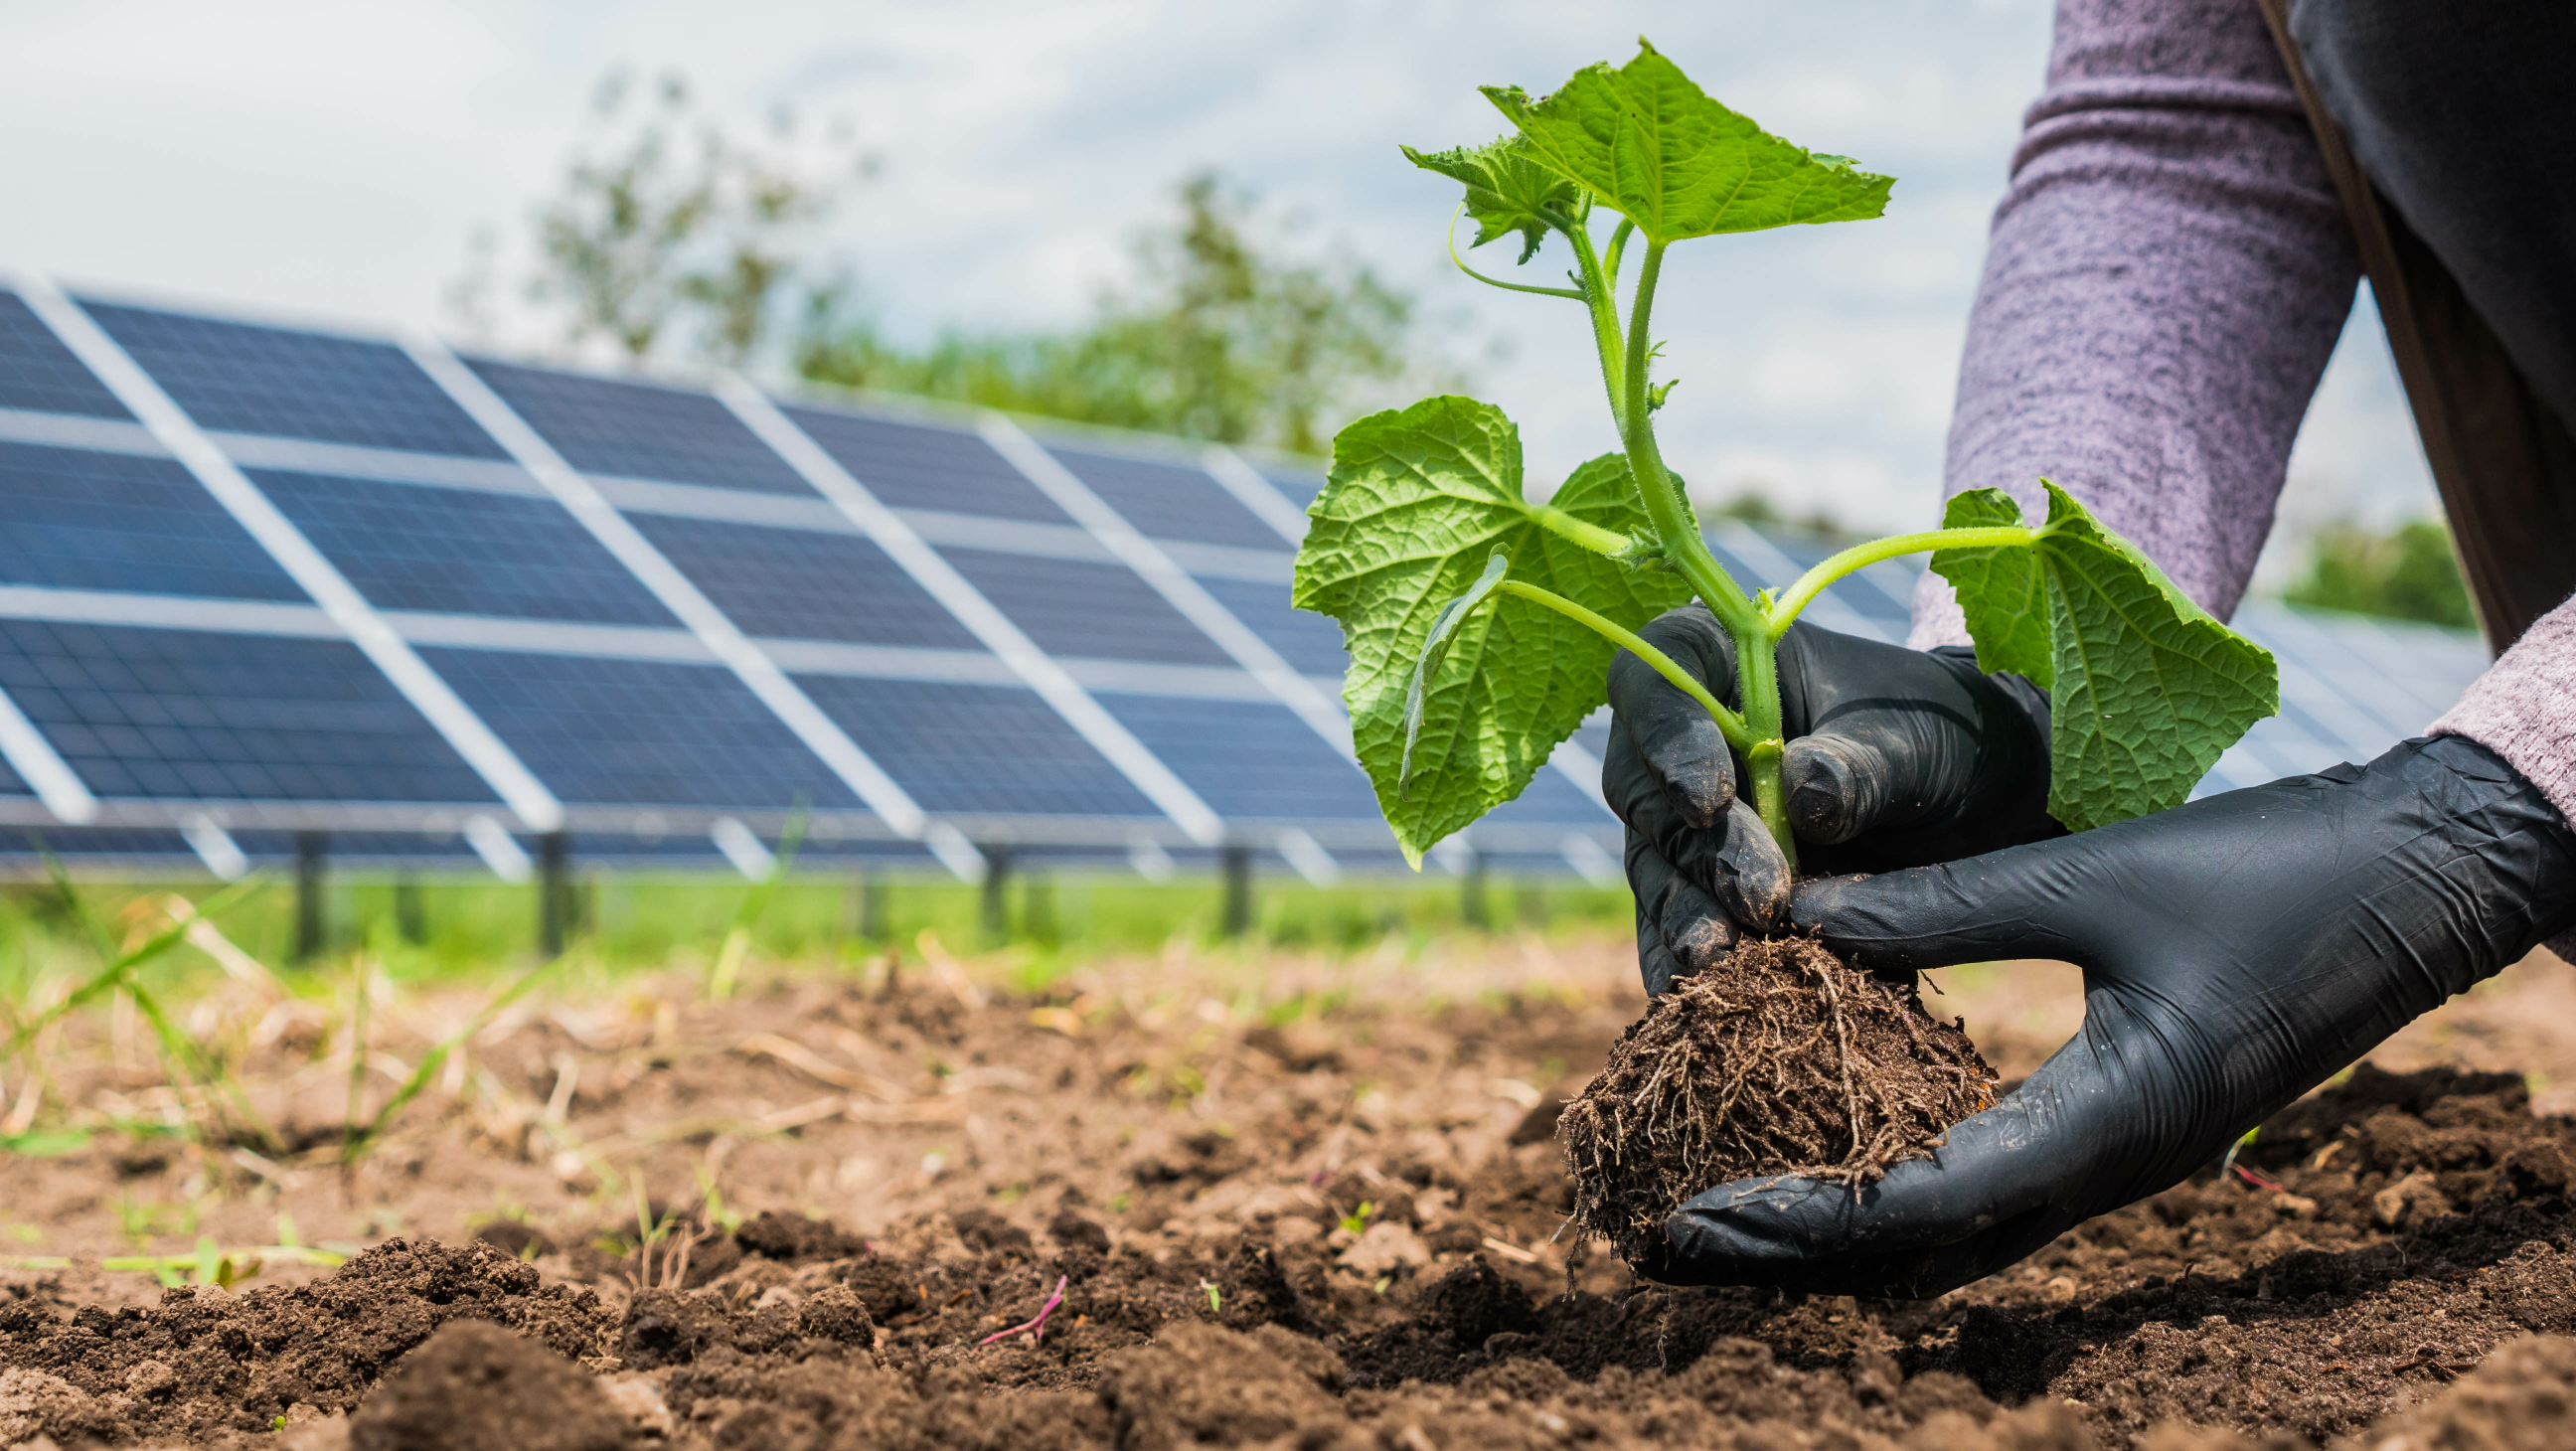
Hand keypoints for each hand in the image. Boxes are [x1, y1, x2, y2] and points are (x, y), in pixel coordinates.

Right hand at [1606, 607, 2059, 995]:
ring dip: (1685, 916)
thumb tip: (1803, 794)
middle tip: (1765, 898)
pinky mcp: (1703, 890)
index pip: (1657, 676)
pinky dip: (1684, 967)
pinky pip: (1674, 928)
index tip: (1711, 797)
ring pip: (1655, 866)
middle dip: (1700, 850)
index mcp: (1726, 662)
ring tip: (1723, 963)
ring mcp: (1686, 819)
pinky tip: (1698, 1006)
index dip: (1665, 735)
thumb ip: (1863, 764)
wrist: (1981, 804)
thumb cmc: (1948, 738)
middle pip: (1645, 787)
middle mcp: (1687, 738)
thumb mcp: (1921, 740)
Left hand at [1637, 735, 2575, 1297]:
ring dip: (1847, 1230)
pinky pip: (1995, 1186)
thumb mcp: (2091, 880)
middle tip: (1676, 1238)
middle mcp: (2108, 1169)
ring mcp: (2119, 1158)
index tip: (1695, 1215)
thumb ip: (1941, 907)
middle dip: (1800, 1250)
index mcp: (2109, 1127)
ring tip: (1731, 1211)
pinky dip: (1903, 1186)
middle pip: (1925, 1249)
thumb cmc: (2267, 874)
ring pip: (1958, 1230)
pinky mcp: (2121, 1127)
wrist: (2414, 881)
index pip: (1921, 1205)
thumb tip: (1795, 913)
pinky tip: (1837, 1153)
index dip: (1799, 1216)